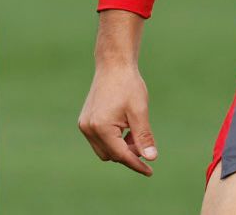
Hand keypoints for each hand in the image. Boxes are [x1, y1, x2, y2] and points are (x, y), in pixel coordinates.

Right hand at [78, 61, 157, 175]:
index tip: (150, 171)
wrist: (113, 64)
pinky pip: (100, 140)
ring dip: (121, 147)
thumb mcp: (139, 111)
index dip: (136, 164)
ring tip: (134, 131)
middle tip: (143, 143)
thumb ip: (143, 136)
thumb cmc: (128, 85)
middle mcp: (88, 129)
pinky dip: (113, 140)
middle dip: (128, 154)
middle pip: (111, 155)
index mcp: (101, 127)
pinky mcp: (85, 121)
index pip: (121, 155)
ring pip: (104, 150)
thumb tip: (151, 158)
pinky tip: (125, 127)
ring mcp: (84, 125)